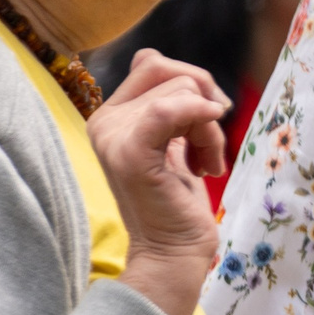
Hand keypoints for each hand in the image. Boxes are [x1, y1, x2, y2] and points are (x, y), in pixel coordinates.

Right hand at [87, 49, 229, 314]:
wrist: (173, 252)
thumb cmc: (178, 199)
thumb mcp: (173, 139)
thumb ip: (166, 101)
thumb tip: (164, 62)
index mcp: (111, 116)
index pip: (152, 63)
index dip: (191, 82)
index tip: (207, 118)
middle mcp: (104, 121)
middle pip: (170, 71)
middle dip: (203, 101)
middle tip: (207, 144)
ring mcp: (113, 136)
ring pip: (182, 90)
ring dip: (209, 128)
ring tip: (203, 164)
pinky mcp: (130, 153)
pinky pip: (170, 109)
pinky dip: (200, 117)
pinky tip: (209, 153)